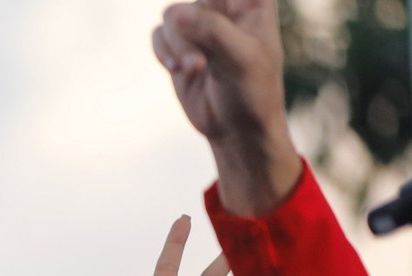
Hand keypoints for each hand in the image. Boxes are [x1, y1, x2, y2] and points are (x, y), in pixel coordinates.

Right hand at [151, 0, 299, 214]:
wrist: (236, 128)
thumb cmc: (252, 91)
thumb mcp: (241, 58)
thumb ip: (212, 30)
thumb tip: (175, 14)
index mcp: (252, 2)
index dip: (209, 14)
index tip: (210, 5)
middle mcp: (226, 7)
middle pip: (191, 4)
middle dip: (188, 33)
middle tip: (197, 65)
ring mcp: (201, 25)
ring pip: (171, 17)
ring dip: (175, 46)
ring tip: (192, 70)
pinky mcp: (180, 45)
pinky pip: (158, 34)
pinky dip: (162, 52)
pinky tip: (177, 70)